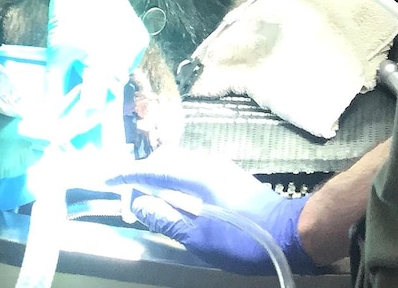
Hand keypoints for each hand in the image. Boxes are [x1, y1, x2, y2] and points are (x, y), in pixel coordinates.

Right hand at [0, 84, 44, 191]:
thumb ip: (0, 101)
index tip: (42, 115)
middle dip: (33, 141)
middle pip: (32, 154)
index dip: (44, 125)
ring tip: (4, 134)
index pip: (43, 135)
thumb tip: (16, 104)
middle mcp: (3, 159)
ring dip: (15, 151)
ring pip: (14, 165)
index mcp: (6, 134)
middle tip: (25, 125)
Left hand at [37, 0, 148, 142]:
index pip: (91, 109)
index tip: (63, 141)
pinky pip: (121, 67)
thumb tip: (45, 116)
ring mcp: (135, 50)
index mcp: (105, 65)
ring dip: (99, 97)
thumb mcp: (56, 51)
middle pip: (108, 100)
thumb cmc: (69, 9)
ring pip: (116, 85)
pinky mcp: (137, 40)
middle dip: (92, 120)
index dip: (75, 127)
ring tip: (82, 109)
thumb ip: (54, 87)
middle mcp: (126, 61)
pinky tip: (95, 76)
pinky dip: (107, 76)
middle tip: (81, 139)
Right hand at [108, 152, 318, 274]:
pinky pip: (191, 170)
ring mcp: (219, 167)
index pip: (151, 168)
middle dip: (142, 174)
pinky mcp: (228, 176)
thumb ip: (166, 218)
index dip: (126, 174)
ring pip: (178, 164)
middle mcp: (205, 163)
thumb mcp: (199, 236)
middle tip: (127, 193)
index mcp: (195, 174)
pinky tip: (175, 198)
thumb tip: (138, 203)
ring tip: (148, 197)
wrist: (290, 232)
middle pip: (164, 161)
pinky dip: (175, 180)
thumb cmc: (243, 237)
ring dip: (159, 177)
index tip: (107, 180)